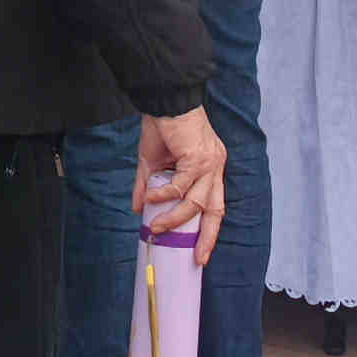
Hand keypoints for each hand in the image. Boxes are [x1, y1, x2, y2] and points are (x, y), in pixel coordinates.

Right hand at [137, 107, 227, 262]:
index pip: (216, 203)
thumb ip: (149, 185)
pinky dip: (164, 195)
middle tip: (198, 258)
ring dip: (174, 218)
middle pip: (216, 209)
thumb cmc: (162, 125)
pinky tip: (150, 198)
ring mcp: (209, 162)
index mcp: (211, 167)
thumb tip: (139, 208)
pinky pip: (180, 186)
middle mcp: (216, 166)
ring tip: (156, 227)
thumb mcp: (153, 161)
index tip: (201, 251)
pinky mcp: (197, 158)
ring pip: (196, 202)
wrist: (162, 98)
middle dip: (208, 237)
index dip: (209, 228)